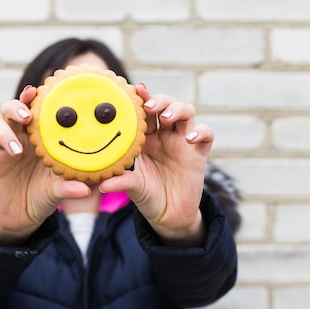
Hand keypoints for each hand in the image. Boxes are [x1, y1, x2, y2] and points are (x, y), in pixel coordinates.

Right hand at [0, 86, 90, 244]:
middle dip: (16, 108)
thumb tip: (84, 190)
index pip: (33, 109)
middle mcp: (18, 137)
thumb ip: (68, 187)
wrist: (24, 217)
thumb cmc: (45, 194)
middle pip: (10, 110)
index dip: (32, 98)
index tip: (36, 92)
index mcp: (37, 136)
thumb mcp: (57, 191)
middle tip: (27, 117)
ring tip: (16, 150)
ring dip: (3, 133)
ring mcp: (0, 149)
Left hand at [99, 83, 213, 245]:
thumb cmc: (149, 197)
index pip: (144, 112)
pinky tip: (190, 138)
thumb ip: (122, 183)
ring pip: (186, 113)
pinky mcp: (199, 154)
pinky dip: (201, 131)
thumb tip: (102, 185)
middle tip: (149, 105)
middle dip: (159, 100)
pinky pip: (207, 135)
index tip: (133, 90)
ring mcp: (183, 143)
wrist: (170, 216)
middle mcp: (165, 136)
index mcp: (146, 139)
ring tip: (166, 117)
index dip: (141, 99)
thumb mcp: (134, 189)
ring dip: (177, 110)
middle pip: (166, 105)